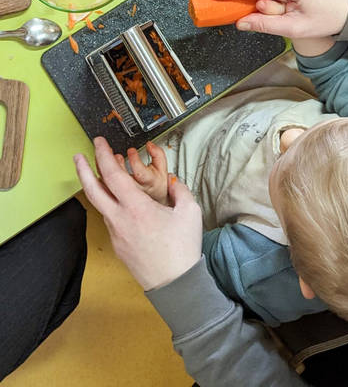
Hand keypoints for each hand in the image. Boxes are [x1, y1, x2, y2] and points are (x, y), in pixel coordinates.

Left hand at [74, 136, 201, 290]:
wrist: (175, 283)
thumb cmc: (182, 248)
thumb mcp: (189, 211)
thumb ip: (179, 190)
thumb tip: (172, 182)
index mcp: (136, 207)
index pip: (112, 175)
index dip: (102, 155)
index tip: (98, 142)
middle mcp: (120, 219)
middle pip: (92, 189)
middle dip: (83, 169)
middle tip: (79, 155)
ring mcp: (116, 233)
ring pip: (99, 204)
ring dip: (95, 186)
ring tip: (98, 174)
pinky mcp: (117, 244)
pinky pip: (109, 218)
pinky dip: (108, 203)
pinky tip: (116, 201)